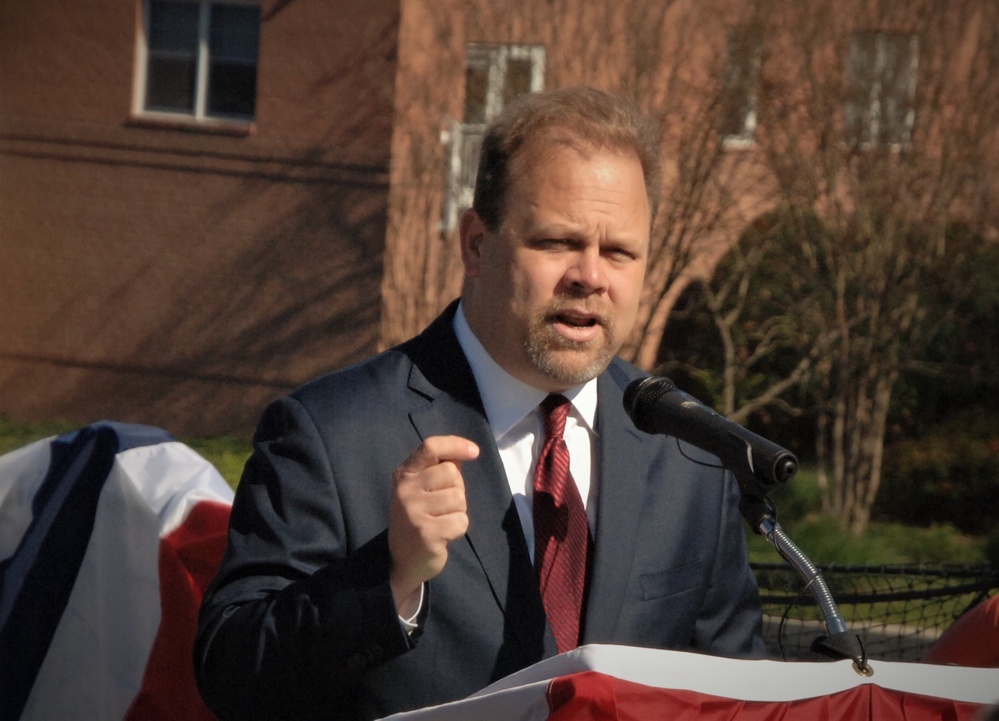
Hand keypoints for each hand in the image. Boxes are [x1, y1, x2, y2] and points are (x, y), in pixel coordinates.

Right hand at [388, 435, 478, 615]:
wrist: (402, 561)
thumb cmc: (419, 518)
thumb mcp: (423, 489)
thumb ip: (441, 468)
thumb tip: (466, 451)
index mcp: (404, 474)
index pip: (430, 447)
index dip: (455, 444)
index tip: (474, 452)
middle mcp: (405, 490)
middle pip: (451, 474)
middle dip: (457, 489)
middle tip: (442, 506)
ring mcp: (414, 512)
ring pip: (459, 498)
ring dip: (458, 511)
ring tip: (441, 521)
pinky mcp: (426, 533)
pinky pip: (461, 521)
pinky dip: (458, 529)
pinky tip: (443, 535)